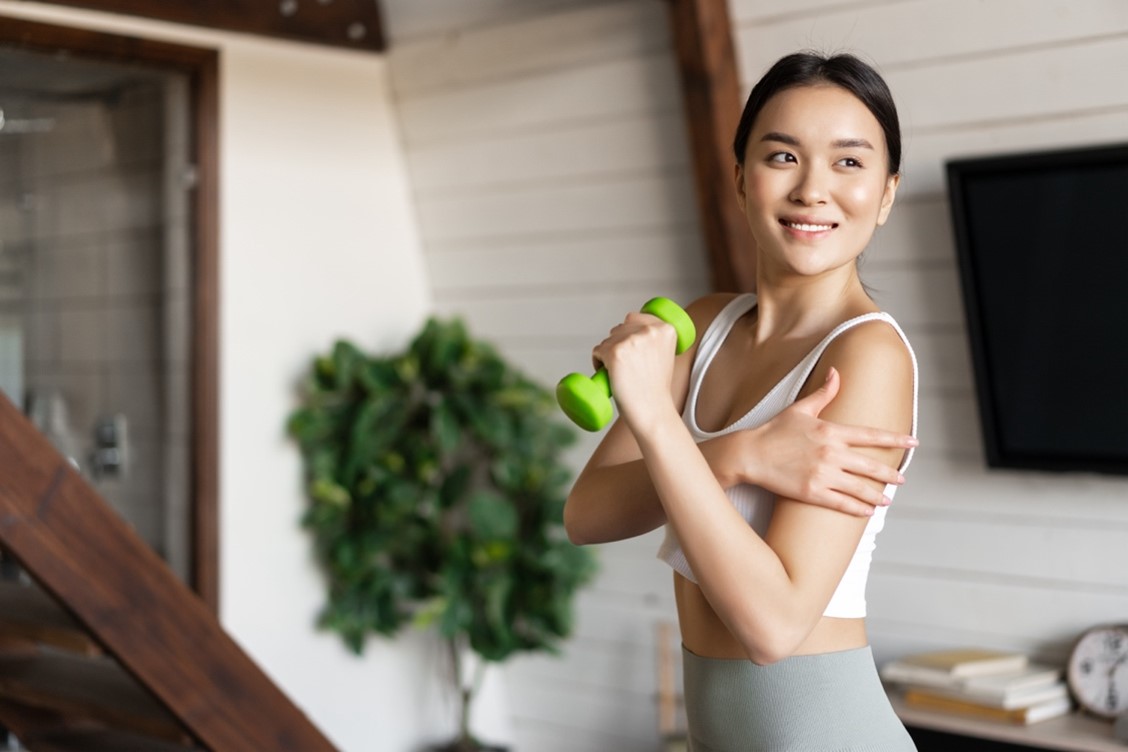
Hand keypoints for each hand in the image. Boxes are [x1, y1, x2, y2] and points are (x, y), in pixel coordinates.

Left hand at [591, 311, 678, 429]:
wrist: (653, 410)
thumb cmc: (655, 388)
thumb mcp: (664, 355)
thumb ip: (652, 339)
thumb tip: (629, 327)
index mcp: (665, 329)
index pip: (635, 317)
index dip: (628, 332)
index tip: (630, 349)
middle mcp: (649, 330)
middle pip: (619, 328)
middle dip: (617, 344)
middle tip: (625, 366)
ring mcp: (631, 340)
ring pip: (607, 340)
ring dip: (607, 354)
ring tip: (618, 373)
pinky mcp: (615, 352)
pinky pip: (597, 351)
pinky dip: (598, 362)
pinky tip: (608, 374)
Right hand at [735, 367, 917, 515]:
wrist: (750, 454)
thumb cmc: (774, 431)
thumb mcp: (800, 408)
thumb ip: (824, 393)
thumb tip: (836, 373)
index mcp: (831, 431)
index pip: (870, 436)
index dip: (894, 439)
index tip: (912, 442)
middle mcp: (830, 453)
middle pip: (870, 466)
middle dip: (889, 473)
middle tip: (901, 478)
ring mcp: (822, 475)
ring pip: (859, 488)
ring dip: (876, 495)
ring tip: (886, 500)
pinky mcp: (812, 492)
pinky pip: (841, 504)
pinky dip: (857, 509)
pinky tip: (866, 511)